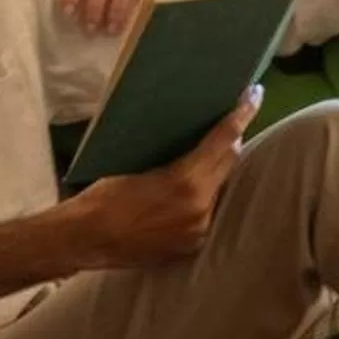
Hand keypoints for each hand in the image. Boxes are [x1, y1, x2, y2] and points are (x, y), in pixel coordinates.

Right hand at [67, 86, 259, 267]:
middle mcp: (200, 207)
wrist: (84, 240)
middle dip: (232, 139)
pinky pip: (209, 210)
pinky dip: (206, 194)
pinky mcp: (192, 244)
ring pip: (220, 187)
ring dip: (218, 168)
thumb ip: (176, 154)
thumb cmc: (103, 195)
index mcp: (185, 182)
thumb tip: (198, 137)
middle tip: (234, 117)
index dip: (242, 114)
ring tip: (213, 151)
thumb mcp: (138, 163)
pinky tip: (197, 185)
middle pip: (229, 162)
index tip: (254, 95)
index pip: (224, 139)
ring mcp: (199, 228)